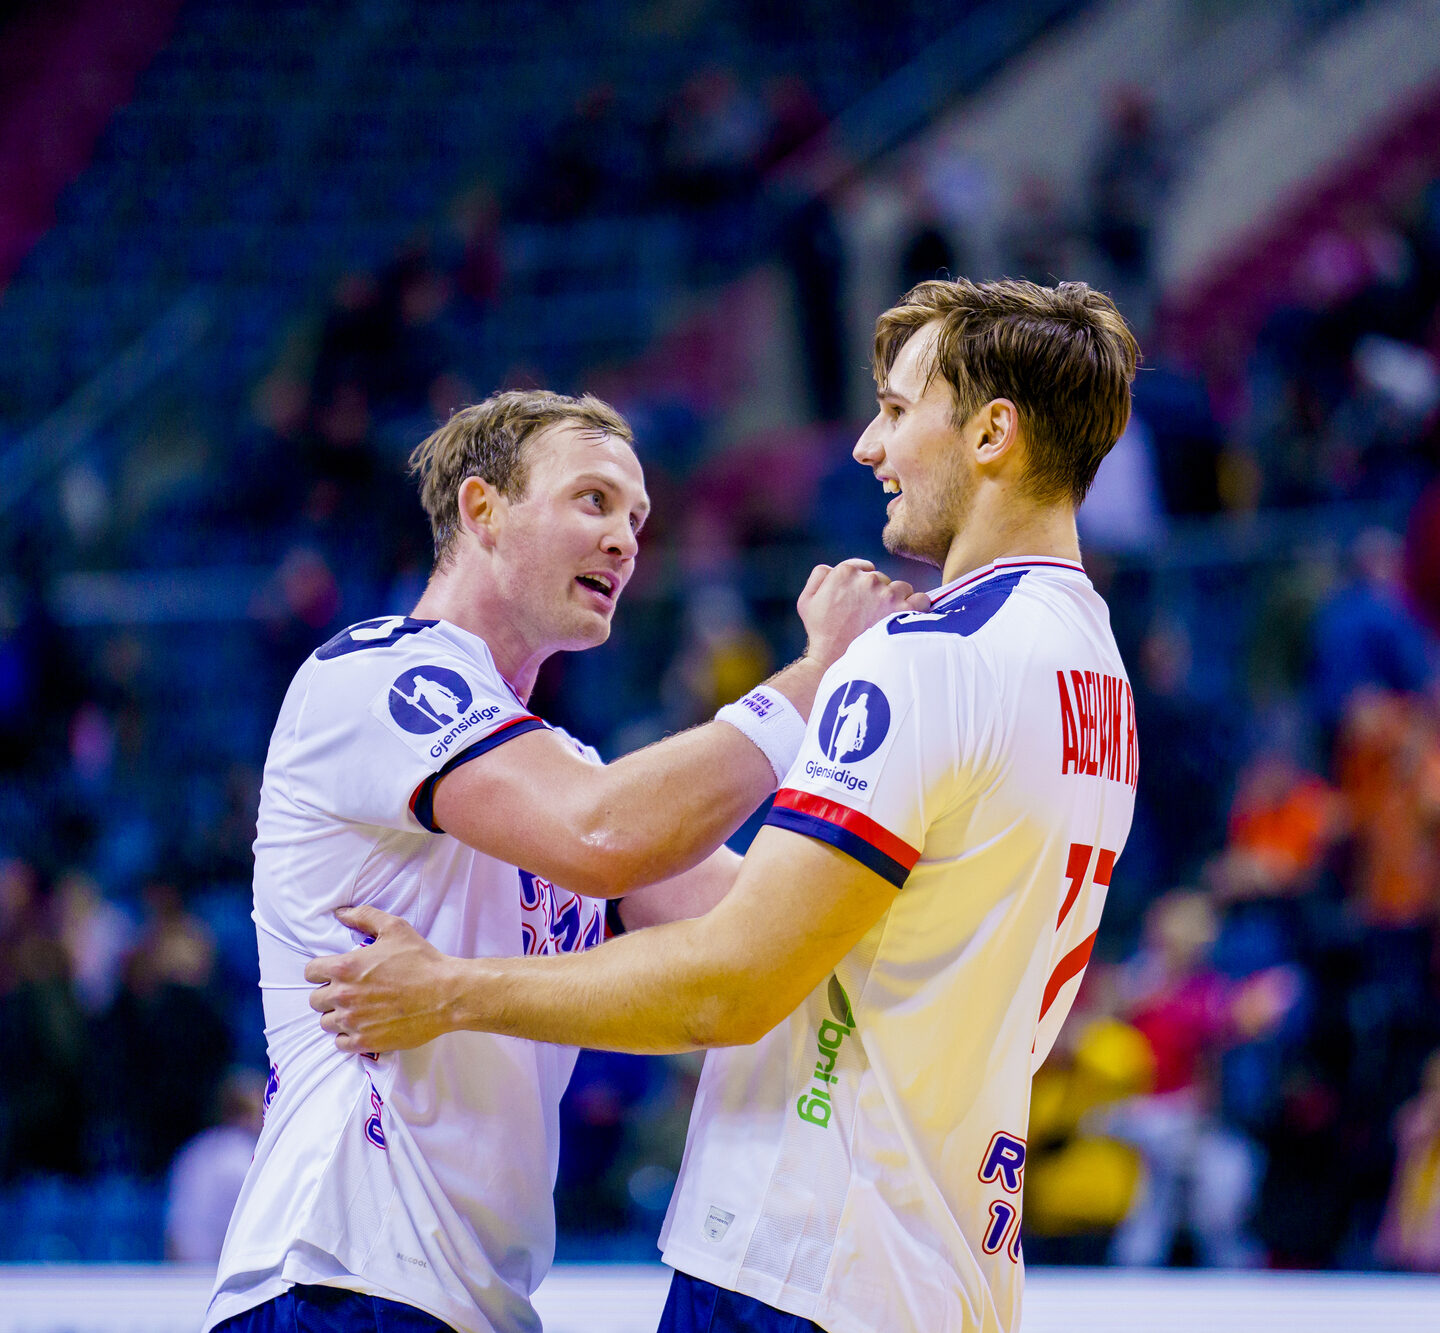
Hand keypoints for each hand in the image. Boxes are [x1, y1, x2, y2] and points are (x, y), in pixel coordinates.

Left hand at [305, 905, 463, 1052]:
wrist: (446, 994)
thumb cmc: (421, 960)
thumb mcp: (395, 928)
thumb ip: (364, 917)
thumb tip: (341, 913)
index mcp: (345, 967)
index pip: (310, 972)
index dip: (321, 971)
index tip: (334, 973)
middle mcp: (343, 996)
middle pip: (315, 1000)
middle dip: (329, 994)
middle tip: (349, 992)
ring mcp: (353, 1021)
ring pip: (326, 1023)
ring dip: (338, 1016)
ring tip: (357, 1010)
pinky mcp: (365, 1041)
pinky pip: (340, 1044)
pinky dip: (348, 1036)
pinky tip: (363, 1026)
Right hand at [797, 558, 928, 668]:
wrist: (834, 663)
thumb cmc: (820, 634)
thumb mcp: (807, 601)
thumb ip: (820, 576)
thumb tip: (835, 568)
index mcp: (844, 572)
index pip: (864, 567)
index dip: (863, 584)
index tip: (862, 602)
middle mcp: (868, 579)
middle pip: (883, 579)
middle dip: (879, 594)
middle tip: (871, 616)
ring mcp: (888, 594)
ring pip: (902, 588)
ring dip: (897, 601)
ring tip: (887, 620)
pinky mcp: (904, 610)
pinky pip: (921, 600)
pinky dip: (917, 609)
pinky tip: (907, 621)